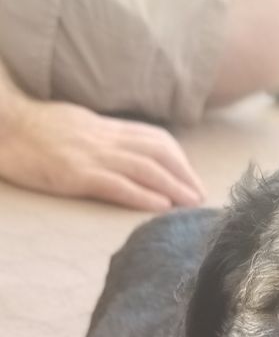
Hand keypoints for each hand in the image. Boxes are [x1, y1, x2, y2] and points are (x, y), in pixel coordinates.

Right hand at [0, 99, 204, 210]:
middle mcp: (103, 139)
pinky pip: (117, 185)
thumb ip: (102, 140)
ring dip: (173, 188)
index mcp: (104, 128)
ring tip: (191, 206)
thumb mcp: (76, 128)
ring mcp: (90, 156)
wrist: (4, 127)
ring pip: (144, 169)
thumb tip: (127, 154)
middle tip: (201, 198)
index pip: (154, 139)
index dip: (179, 160)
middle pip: (157, 153)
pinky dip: (143, 196)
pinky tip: (161, 208)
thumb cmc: (35, 132)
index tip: (193, 179)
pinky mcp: (76, 174)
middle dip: (184, 175)